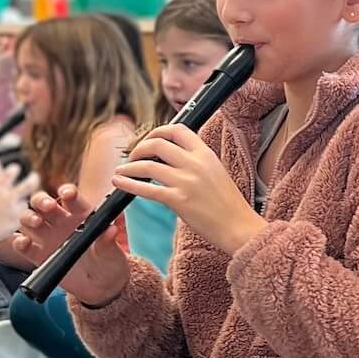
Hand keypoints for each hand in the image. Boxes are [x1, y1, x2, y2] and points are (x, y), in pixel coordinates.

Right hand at [0, 162, 35, 243]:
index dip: (14, 169)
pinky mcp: (19, 221)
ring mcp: (16, 209)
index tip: (16, 168)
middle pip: (30, 184)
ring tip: (9, 212)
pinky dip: (17, 218)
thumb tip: (2, 193)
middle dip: (34, 179)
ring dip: (20, 206)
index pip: (11, 173)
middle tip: (35, 177)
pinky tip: (7, 222)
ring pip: (24, 203)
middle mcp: (10, 197)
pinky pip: (22, 217)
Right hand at [11, 179, 127, 302]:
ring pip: (29, 220)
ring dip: (29, 217)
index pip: (71, 198)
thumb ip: (107, 241)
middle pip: (43, 203)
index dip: (67, 192)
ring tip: (37, 222)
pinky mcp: (39, 255)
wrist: (100, 286)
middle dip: (42, 200)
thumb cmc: (108, 262)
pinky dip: (20, 242)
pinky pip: (24, 246)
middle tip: (48, 206)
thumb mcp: (111, 253)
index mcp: (80, 215)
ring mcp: (48, 237)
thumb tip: (111, 230)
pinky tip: (23, 242)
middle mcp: (61, 222)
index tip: (67, 194)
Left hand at [114, 124, 260, 255]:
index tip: (148, 139)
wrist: (239, 227)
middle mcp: (196, 164)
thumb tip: (168, 158)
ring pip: (147, 165)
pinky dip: (128, 184)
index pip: (177, 130)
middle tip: (133, 157)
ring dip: (129, 167)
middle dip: (138, 148)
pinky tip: (119, 184)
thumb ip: (195, 162)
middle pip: (157, 144)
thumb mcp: (216, 173)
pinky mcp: (179, 200)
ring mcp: (187, 182)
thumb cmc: (228, 204)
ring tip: (122, 171)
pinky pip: (147, 189)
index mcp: (206, 154)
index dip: (158, 131)